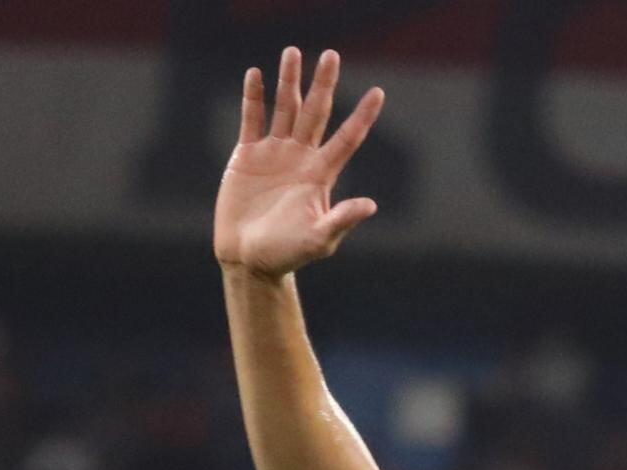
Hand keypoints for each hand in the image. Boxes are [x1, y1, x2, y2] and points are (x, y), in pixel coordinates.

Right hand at [215, 48, 383, 277]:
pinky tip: (256, 74)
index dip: (362, 115)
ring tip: (293, 52)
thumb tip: (371, 205)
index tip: (378, 92)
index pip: (347, 138)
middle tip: (331, 55)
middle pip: (315, 112)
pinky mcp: (247, 156)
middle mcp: (301, 157)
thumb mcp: (319, 240)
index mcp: (321, 174)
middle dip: (323, 84)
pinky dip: (253, 98)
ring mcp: (274, 153)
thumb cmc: (288, 254)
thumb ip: (342, 219)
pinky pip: (252, 119)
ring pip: (284, 108)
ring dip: (289, 81)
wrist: (249, 260)